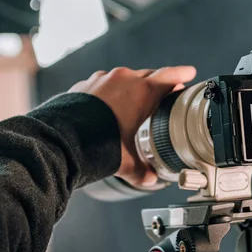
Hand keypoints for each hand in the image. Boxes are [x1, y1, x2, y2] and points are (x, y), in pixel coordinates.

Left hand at [68, 66, 196, 186]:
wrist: (61, 139)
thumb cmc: (97, 145)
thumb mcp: (126, 161)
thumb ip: (141, 170)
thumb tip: (150, 179)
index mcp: (142, 92)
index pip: (170, 76)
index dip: (182, 74)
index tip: (189, 73)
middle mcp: (124, 80)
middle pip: (148, 75)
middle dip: (157, 83)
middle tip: (164, 93)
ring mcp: (102, 79)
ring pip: (124, 78)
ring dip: (131, 88)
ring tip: (133, 104)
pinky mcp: (85, 84)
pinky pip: (103, 84)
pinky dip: (109, 93)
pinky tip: (106, 108)